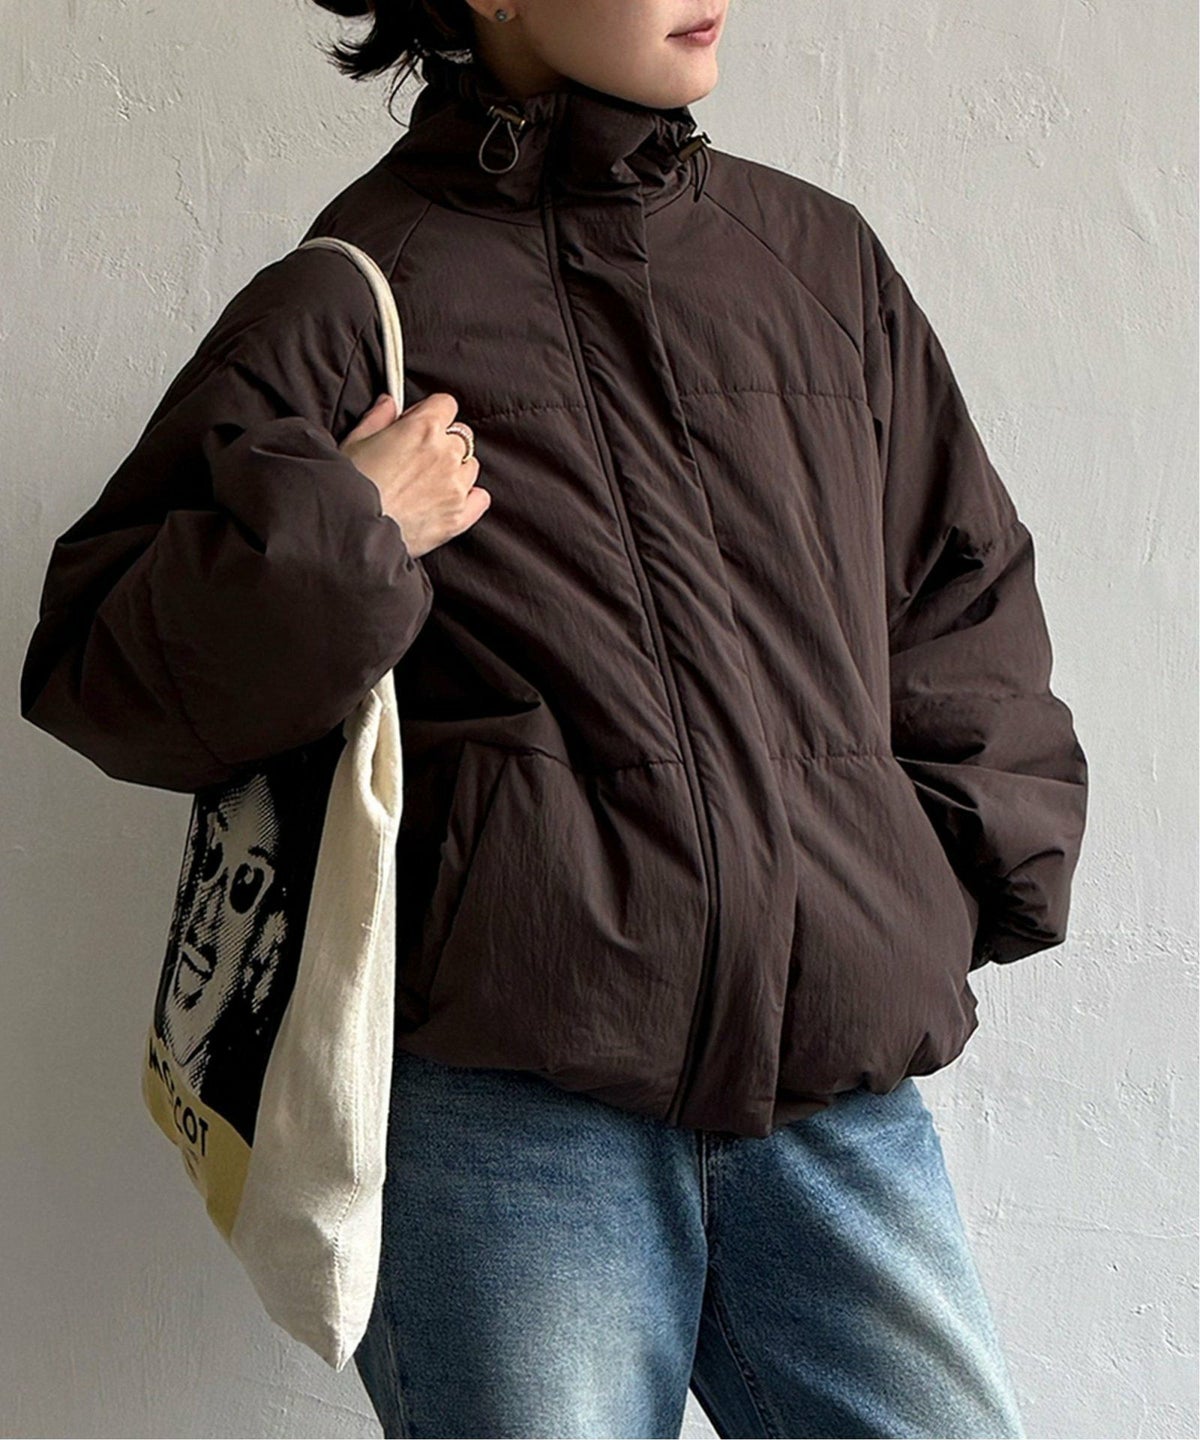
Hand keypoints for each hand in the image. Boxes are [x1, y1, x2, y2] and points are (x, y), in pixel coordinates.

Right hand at [339, 391, 489, 558]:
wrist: (353, 531)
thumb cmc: (349, 486)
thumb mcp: (354, 441)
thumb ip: (378, 417)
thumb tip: (389, 403)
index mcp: (424, 428)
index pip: (446, 404)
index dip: (430, 412)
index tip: (416, 424)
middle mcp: (446, 454)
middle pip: (461, 436)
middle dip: (442, 442)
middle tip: (416, 459)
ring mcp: (456, 487)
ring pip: (470, 466)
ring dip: (455, 470)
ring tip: (426, 484)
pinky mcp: (459, 517)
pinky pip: (480, 499)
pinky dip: (470, 498)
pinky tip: (448, 501)